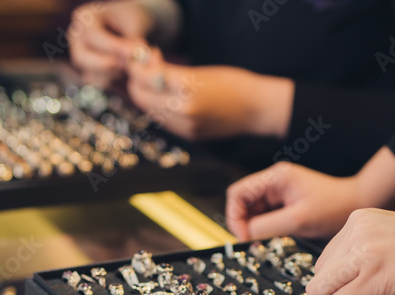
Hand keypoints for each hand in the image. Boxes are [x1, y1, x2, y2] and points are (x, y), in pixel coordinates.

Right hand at [68, 1, 154, 87]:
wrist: (129, 22)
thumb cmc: (129, 18)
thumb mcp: (134, 23)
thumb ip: (131, 42)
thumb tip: (135, 57)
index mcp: (85, 17)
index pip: (93, 35)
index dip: (113, 47)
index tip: (132, 52)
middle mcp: (76, 36)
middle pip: (81, 57)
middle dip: (106, 63)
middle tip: (127, 62)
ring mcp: (80, 53)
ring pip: (88, 72)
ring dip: (110, 72)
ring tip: (128, 62)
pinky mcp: (87, 67)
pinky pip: (95, 80)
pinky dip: (110, 79)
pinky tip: (122, 68)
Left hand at [127, 52, 292, 140]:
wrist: (257, 110)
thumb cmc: (234, 83)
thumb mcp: (200, 70)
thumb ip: (171, 70)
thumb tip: (147, 65)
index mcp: (186, 86)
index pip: (145, 77)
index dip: (138, 66)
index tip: (142, 59)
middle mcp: (182, 109)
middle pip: (141, 96)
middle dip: (137, 82)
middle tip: (144, 71)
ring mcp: (185, 125)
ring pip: (148, 110)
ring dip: (146, 96)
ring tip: (155, 84)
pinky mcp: (188, 135)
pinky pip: (162, 121)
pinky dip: (158, 109)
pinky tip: (165, 99)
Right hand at [225, 162, 360, 239]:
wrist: (356, 204)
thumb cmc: (333, 207)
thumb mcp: (298, 220)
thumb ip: (267, 226)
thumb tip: (245, 234)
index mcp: (275, 178)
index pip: (237, 193)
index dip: (234, 216)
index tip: (243, 236)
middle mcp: (273, 182)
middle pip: (242, 201)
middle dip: (242, 222)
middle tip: (250, 241)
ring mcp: (278, 192)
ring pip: (251, 210)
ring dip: (252, 226)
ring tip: (262, 240)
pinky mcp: (284, 203)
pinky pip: (264, 216)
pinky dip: (262, 227)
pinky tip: (271, 236)